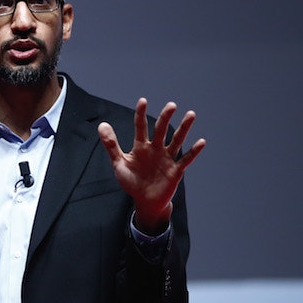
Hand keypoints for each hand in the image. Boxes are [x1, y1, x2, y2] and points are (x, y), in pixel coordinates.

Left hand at [97, 98, 204, 233]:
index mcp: (141, 146)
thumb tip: (101, 124)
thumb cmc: (131, 181)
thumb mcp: (119, 163)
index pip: (141, 126)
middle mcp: (155, 149)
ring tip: (191, 114)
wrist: (144, 201)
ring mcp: (166, 158)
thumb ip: (111, 145)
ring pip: (176, 140)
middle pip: (161, 130)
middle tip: (171, 105)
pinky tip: (201, 141)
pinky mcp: (175, 170)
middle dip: (166, 117)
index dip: (141, 114)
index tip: (143, 101)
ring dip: (184, 128)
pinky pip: (185, 159)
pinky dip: (193, 151)